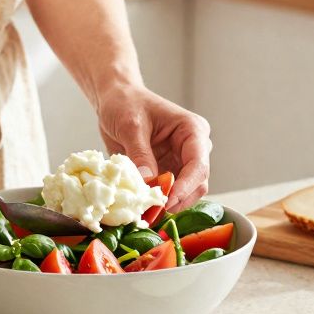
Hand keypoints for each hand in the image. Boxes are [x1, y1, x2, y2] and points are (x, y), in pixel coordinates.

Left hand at [95, 86, 211, 209]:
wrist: (116, 99)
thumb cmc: (125, 103)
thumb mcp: (130, 126)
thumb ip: (140, 154)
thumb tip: (148, 184)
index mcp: (192, 130)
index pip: (198, 164)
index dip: (185, 186)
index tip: (167, 202)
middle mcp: (193, 148)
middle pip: (197, 183)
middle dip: (178, 200)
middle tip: (153, 213)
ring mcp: (181, 161)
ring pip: (186, 192)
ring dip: (168, 204)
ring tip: (147, 213)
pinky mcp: (167, 171)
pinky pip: (168, 192)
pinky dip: (158, 202)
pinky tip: (143, 208)